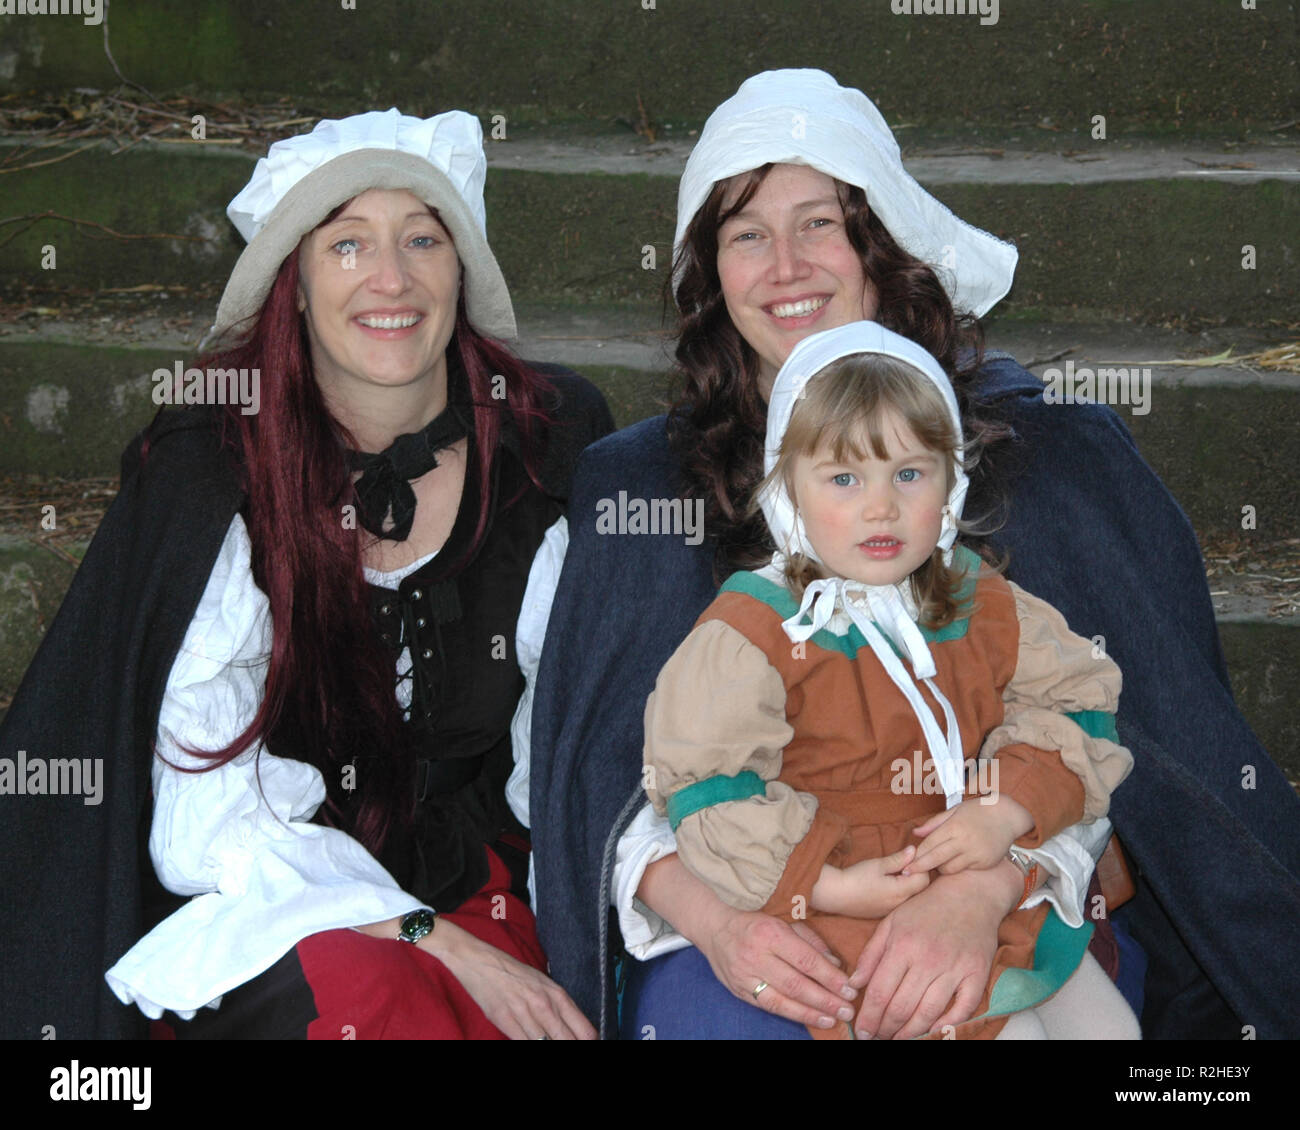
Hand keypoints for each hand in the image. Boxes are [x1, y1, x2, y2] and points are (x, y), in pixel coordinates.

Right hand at [422, 918, 596, 1039]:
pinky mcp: (505, 1020)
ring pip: (545, 1044)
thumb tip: (574, 1032)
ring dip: (548, 1045)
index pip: (585, 1030)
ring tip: (547, 1041)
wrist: (481, 962)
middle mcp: (544, 1004)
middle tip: (570, 1046)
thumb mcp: (544, 984)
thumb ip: (559, 1008)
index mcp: (557, 994)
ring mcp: (524, 1013)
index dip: (589, 1042)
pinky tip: (532, 1041)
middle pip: (567, 1041)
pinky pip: (523, 1043)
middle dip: (571, 1046)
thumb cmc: (514, 974)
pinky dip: (529, 1044)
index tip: (588, 1045)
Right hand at [694, 907, 859, 1031]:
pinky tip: (812, 1019)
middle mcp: (757, 956)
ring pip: (783, 1000)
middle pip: (797, 984)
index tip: (850, 989)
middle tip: (848, 1010)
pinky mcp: (740, 991)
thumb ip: (811, 941)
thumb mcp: (784, 921)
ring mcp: (746, 976)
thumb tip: (836, 964)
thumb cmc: (755, 923)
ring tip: (834, 1020)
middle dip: (825, 999)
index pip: (806, 960)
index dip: (830, 977)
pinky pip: (769, 1006)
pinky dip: (793, 1014)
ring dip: (812, 1012)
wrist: (714, 929)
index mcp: (771, 933)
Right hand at [812, 845, 930, 917]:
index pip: (924, 879)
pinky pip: (899, 902)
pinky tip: (885, 885)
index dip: (919, 867)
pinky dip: (898, 892)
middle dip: (915, 875)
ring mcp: (891, 911)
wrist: (836, 895)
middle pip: (920, 889)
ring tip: (891, 875)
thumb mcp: (878, 864)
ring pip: (910, 896)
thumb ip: (899, 858)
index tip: (906, 859)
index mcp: (900, 891)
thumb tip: (914, 850)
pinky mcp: (883, 913)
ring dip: (907, 885)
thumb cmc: (856, 877)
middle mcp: (899, 904)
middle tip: (900, 865)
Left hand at [849, 862, 1020, 1039]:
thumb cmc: (926, 907)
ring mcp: (955, 968)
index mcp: (903, 945)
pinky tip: (932, 1030)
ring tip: (898, 1039)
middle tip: (877, 1038)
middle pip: (901, 1007)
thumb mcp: (891, 921)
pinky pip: (962, 1009)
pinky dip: (947, 1025)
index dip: (868, 1017)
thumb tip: (853, 984)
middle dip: (886, 1029)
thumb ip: (871, 954)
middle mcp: (928, 959)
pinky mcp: (977, 974)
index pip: (880, 991)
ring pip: (928, 1013)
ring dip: (910, 1033)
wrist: (971, 892)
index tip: (861, 1031)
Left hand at [908, 796, 1032, 874]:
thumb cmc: (978, 811)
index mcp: (955, 827)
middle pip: (936, 859)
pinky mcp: (985, 864)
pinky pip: (964, 870)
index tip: (905, 862)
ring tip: (935, 863)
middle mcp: (965, 842)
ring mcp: (976, 854)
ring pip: (949, 869)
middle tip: (906, 873)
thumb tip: (915, 833)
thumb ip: (934, 823)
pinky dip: (956, 868)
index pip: (930, 844)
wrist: (1008, 816)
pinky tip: (953, 862)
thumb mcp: (955, 810)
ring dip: (939, 868)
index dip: (916, 855)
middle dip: (919, 867)